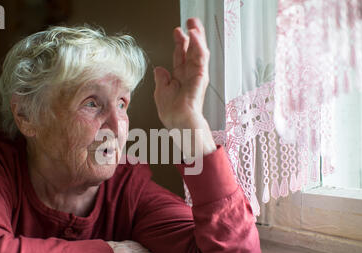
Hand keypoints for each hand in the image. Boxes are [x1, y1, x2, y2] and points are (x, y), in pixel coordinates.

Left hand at [153, 18, 215, 156]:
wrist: (179, 122)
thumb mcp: (160, 93)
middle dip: (191, 36)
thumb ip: (161, 80)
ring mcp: (196, 75)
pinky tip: (195, 35)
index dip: (179, 44)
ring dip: (197, 37)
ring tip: (194, 24)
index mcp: (179, 78)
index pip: (180, 57)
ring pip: (199, 52)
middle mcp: (189, 75)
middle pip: (191, 51)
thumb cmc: (172, 113)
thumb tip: (160, 69)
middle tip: (190, 21)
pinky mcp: (200, 76)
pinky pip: (201, 58)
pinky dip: (198, 45)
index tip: (177, 31)